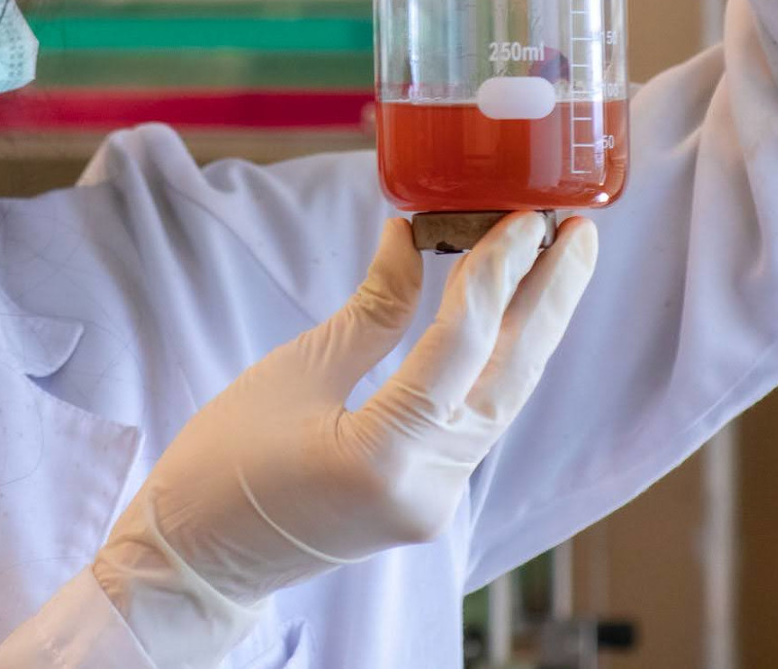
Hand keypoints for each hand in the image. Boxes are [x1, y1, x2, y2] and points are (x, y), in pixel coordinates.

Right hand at [92, 213, 596, 663]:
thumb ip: (370, 309)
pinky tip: (511, 321)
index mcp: (384, 454)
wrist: (195, 562)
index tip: (525, 216)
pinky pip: (477, 420)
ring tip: (561, 264)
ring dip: (532, 329)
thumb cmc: (221, 467)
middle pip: (508, 377)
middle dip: (550, 299)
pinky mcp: (428, 498)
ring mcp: (434, 499)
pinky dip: (494, 364)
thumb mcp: (294, 373)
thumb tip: (413, 238)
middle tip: (582, 233)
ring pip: (501, 401)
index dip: (498, 271)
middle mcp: (427, 486)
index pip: (462, 344)